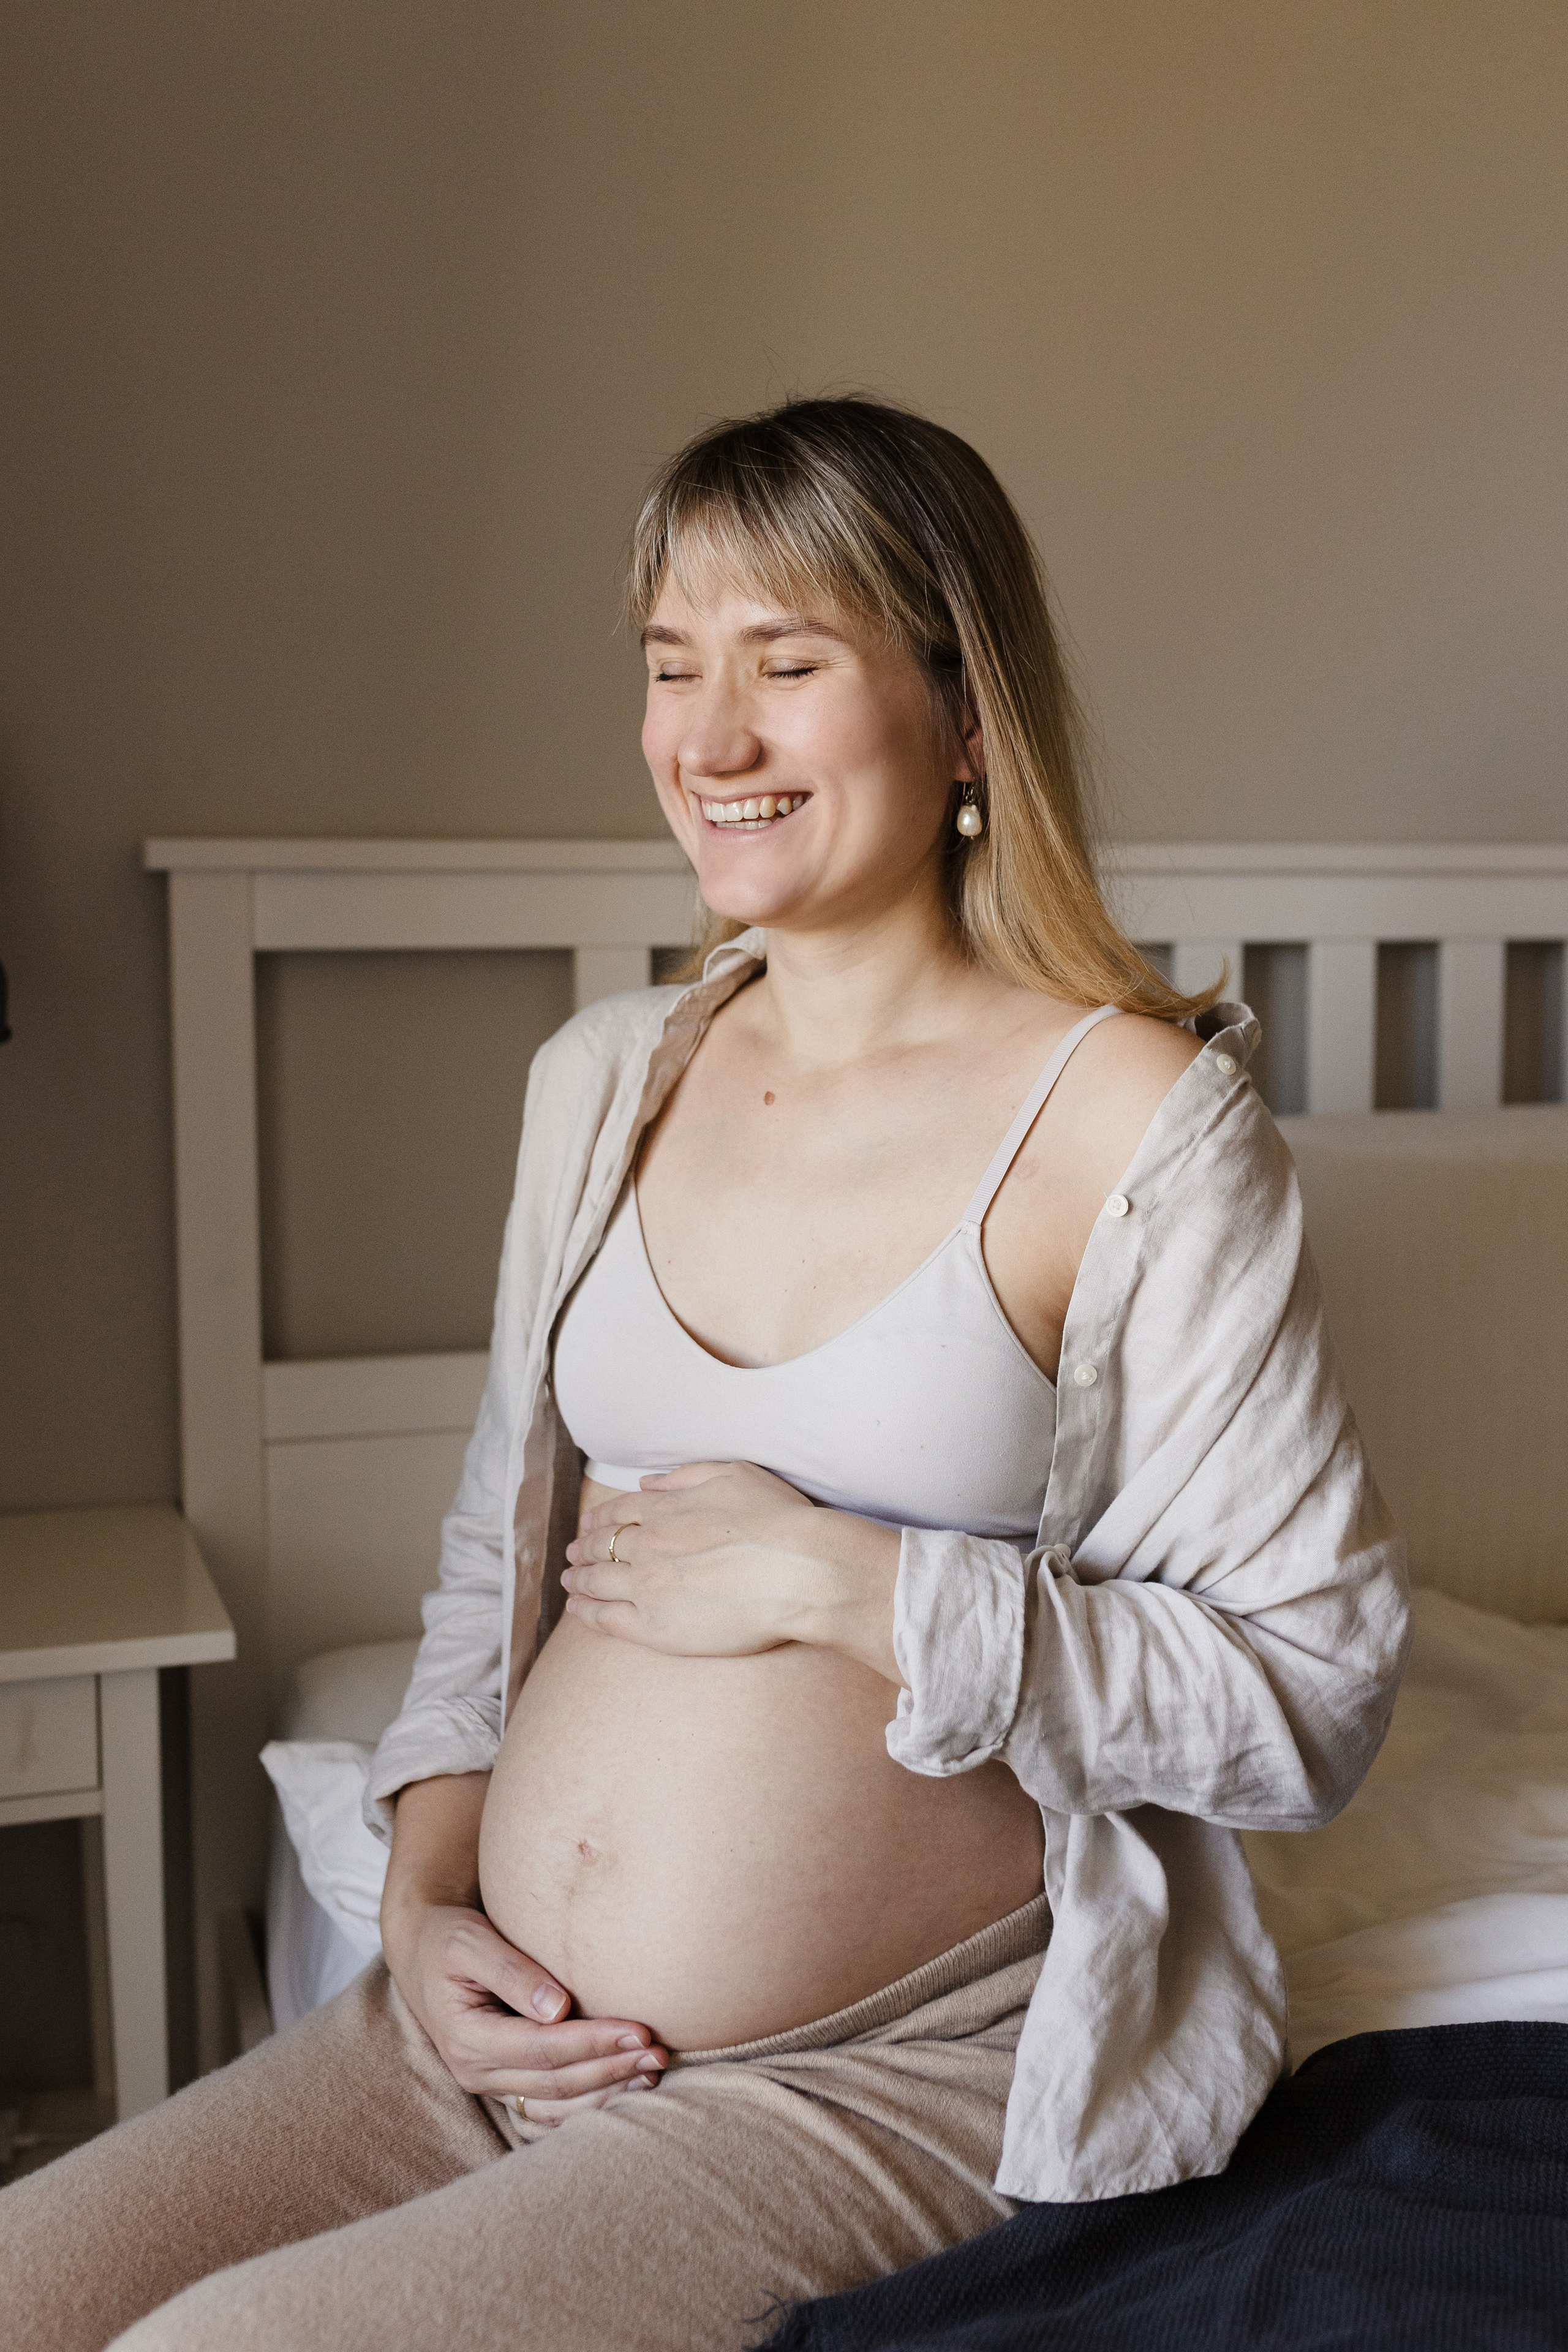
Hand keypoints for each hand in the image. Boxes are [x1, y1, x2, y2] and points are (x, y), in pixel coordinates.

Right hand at [383, 1898, 667, 2123]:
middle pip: (555, 2081)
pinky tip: (625, 2089)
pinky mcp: (504, 2084)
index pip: (542, 2048)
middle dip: (611, 2069)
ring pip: (556, 2104)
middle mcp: (476, 2071)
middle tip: (661, 2053)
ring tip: (654, 2072)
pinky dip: (588, 2104)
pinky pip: (549, 2108)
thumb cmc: (448, 1938)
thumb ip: (511, 1971)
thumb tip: (558, 2007)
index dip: (593, 2042)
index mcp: (466, 2038)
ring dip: (607, 2092)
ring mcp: (490, 2084)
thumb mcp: (468, 1941)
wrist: (423, 1953)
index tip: (639, 2029)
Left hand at [563, 1460, 902, 1680]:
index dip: (600, 1519)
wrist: (801, 1570)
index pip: (619, 1512)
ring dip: (578, 1579)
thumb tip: (648, 1482)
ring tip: (569, 1582)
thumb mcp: (734, 1475)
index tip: (589, 1525)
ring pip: (597, 1582)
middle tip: (573, 1555)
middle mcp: (649, 1545)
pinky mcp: (656, 1628)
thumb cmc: (779, 1520)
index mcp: (667, 1508)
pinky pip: (607, 1619)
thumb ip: (686, 1476)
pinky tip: (578, 1610)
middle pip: (602, 1546)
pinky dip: (587, 1612)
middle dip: (583, 1549)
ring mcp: (648, 1587)